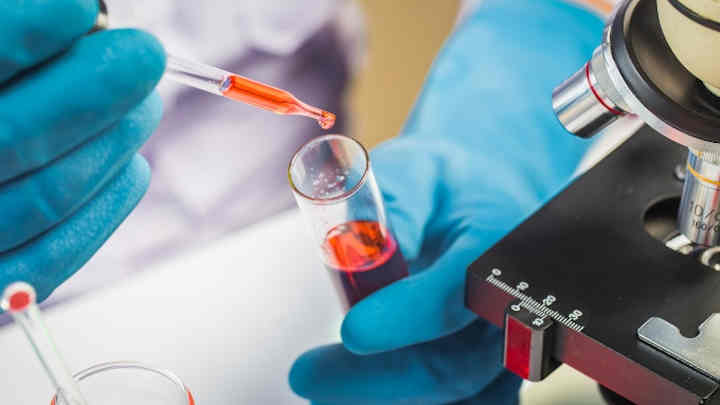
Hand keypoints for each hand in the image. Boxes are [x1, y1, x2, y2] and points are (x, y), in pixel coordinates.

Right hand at [0, 0, 164, 300]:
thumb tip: (82, 15)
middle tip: (145, 54)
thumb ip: (12, 29)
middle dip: (95, 89)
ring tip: (145, 107)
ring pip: (46, 196)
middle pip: (11, 136)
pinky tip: (133, 167)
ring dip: (113, 143)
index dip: (29, 28)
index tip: (84, 7)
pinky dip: (105, 208)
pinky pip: (51, 260)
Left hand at [289, 0, 602, 402]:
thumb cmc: (445, 184)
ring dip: (386, 393)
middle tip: (307, 375)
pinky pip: (465, 399)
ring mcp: (511, 339)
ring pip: (456, 390)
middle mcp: (516, 297)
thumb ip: (393, 202)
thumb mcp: (413, 170)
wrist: (485, 197)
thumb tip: (355, 247)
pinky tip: (363, 387)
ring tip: (323, 382)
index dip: (407, 316)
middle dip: (377, 378)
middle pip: (457, 362)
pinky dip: (410, 398)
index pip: (461, 287)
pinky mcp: (500, 366)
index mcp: (500, 236)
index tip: (351, 331)